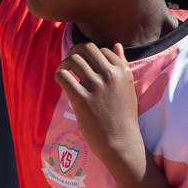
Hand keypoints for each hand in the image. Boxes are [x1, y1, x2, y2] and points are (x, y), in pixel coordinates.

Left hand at [54, 42, 143, 173]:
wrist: (121, 142)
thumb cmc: (124, 117)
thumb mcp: (128, 87)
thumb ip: (123, 64)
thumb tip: (116, 45)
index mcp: (122, 71)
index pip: (101, 50)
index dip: (90, 55)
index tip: (85, 64)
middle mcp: (109, 75)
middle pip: (86, 49)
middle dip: (74, 51)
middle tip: (69, 61)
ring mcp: (95, 86)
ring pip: (73, 60)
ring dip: (64, 63)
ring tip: (64, 71)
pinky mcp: (81, 99)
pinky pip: (63, 76)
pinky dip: (58, 75)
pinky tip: (61, 81)